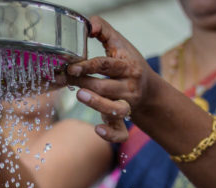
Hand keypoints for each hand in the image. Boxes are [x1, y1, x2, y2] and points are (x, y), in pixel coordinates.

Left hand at [57, 16, 156, 142]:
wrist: (148, 89)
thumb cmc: (128, 63)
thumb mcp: (119, 44)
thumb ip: (104, 31)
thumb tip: (88, 25)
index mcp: (128, 66)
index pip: (106, 65)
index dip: (87, 65)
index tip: (70, 66)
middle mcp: (130, 86)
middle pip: (106, 87)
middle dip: (85, 83)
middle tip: (66, 78)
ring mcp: (128, 105)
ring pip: (116, 109)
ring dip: (97, 104)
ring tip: (80, 96)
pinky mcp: (125, 121)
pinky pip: (121, 133)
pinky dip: (111, 134)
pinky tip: (97, 129)